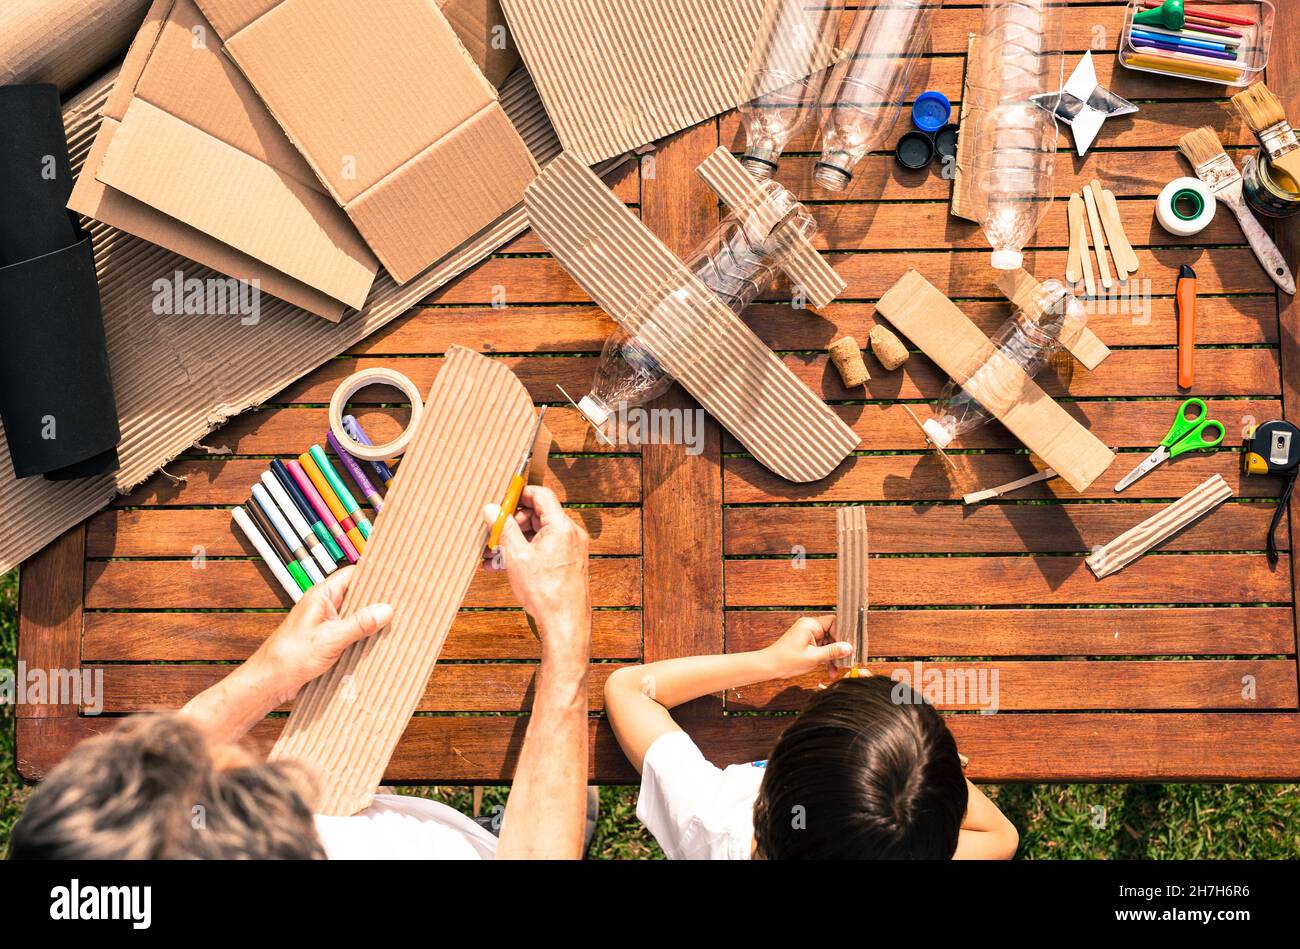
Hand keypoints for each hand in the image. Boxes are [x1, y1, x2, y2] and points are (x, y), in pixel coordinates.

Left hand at [250, 566, 392, 704]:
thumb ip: (359, 624)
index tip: (397, 578)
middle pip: (357, 595)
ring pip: (355, 615)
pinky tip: (377, 642)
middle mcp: (324, 606)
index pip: (353, 575)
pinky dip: (363, 636)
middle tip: (403, 604)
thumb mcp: (330, 639)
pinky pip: (351, 632)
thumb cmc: (290, 656)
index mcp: (322, 596)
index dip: (375, 575)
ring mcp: (325, 623)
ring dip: (371, 621)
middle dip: (377, 601)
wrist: (269, 682)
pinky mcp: (326, 639)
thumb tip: (386, 610)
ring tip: (395, 623)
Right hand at [483, 485, 589, 660]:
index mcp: (561, 526)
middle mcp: (570, 534)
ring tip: (491, 554)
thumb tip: (491, 509)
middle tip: (493, 533)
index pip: (541, 495)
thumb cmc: (546, 592)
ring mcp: (570, 550)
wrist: (565, 624)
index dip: (519, 495)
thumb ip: (504, 528)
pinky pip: (543, 550)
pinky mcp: (567, 564)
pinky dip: (525, 554)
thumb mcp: (516, 556)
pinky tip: (502, 566)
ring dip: (514, 542)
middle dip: (512, 523)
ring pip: (538, 536)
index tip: (502, 502)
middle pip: (538, 515)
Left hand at [762, 616, 849, 679]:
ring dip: (834, 656)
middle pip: (833, 633)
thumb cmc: (786, 660)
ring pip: (829, 643)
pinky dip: (826, 658)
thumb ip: (832, 651)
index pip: (834, 622)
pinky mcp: (807, 643)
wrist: (769, 667)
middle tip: (848, 660)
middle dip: (840, 648)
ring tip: (838, 669)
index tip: (851, 646)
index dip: (844, 634)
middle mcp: (810, 627)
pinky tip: (830, 670)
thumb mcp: (813, 657)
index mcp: (810, 624)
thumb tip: (849, 647)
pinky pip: (822, 648)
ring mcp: (809, 635)